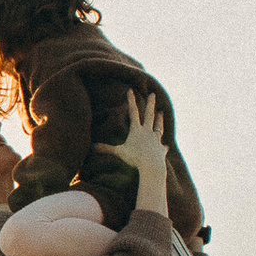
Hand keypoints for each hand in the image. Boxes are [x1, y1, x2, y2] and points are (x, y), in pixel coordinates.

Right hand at [113, 88, 169, 211]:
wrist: (151, 165)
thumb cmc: (134, 158)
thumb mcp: (118, 152)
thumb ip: (106, 149)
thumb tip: (92, 147)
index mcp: (136, 130)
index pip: (133, 112)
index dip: (131, 101)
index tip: (130, 90)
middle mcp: (147, 132)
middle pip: (149, 115)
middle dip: (150, 103)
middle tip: (153, 94)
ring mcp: (156, 139)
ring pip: (158, 126)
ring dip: (159, 119)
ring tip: (161, 112)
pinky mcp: (161, 149)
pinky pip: (161, 146)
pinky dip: (161, 146)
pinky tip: (164, 146)